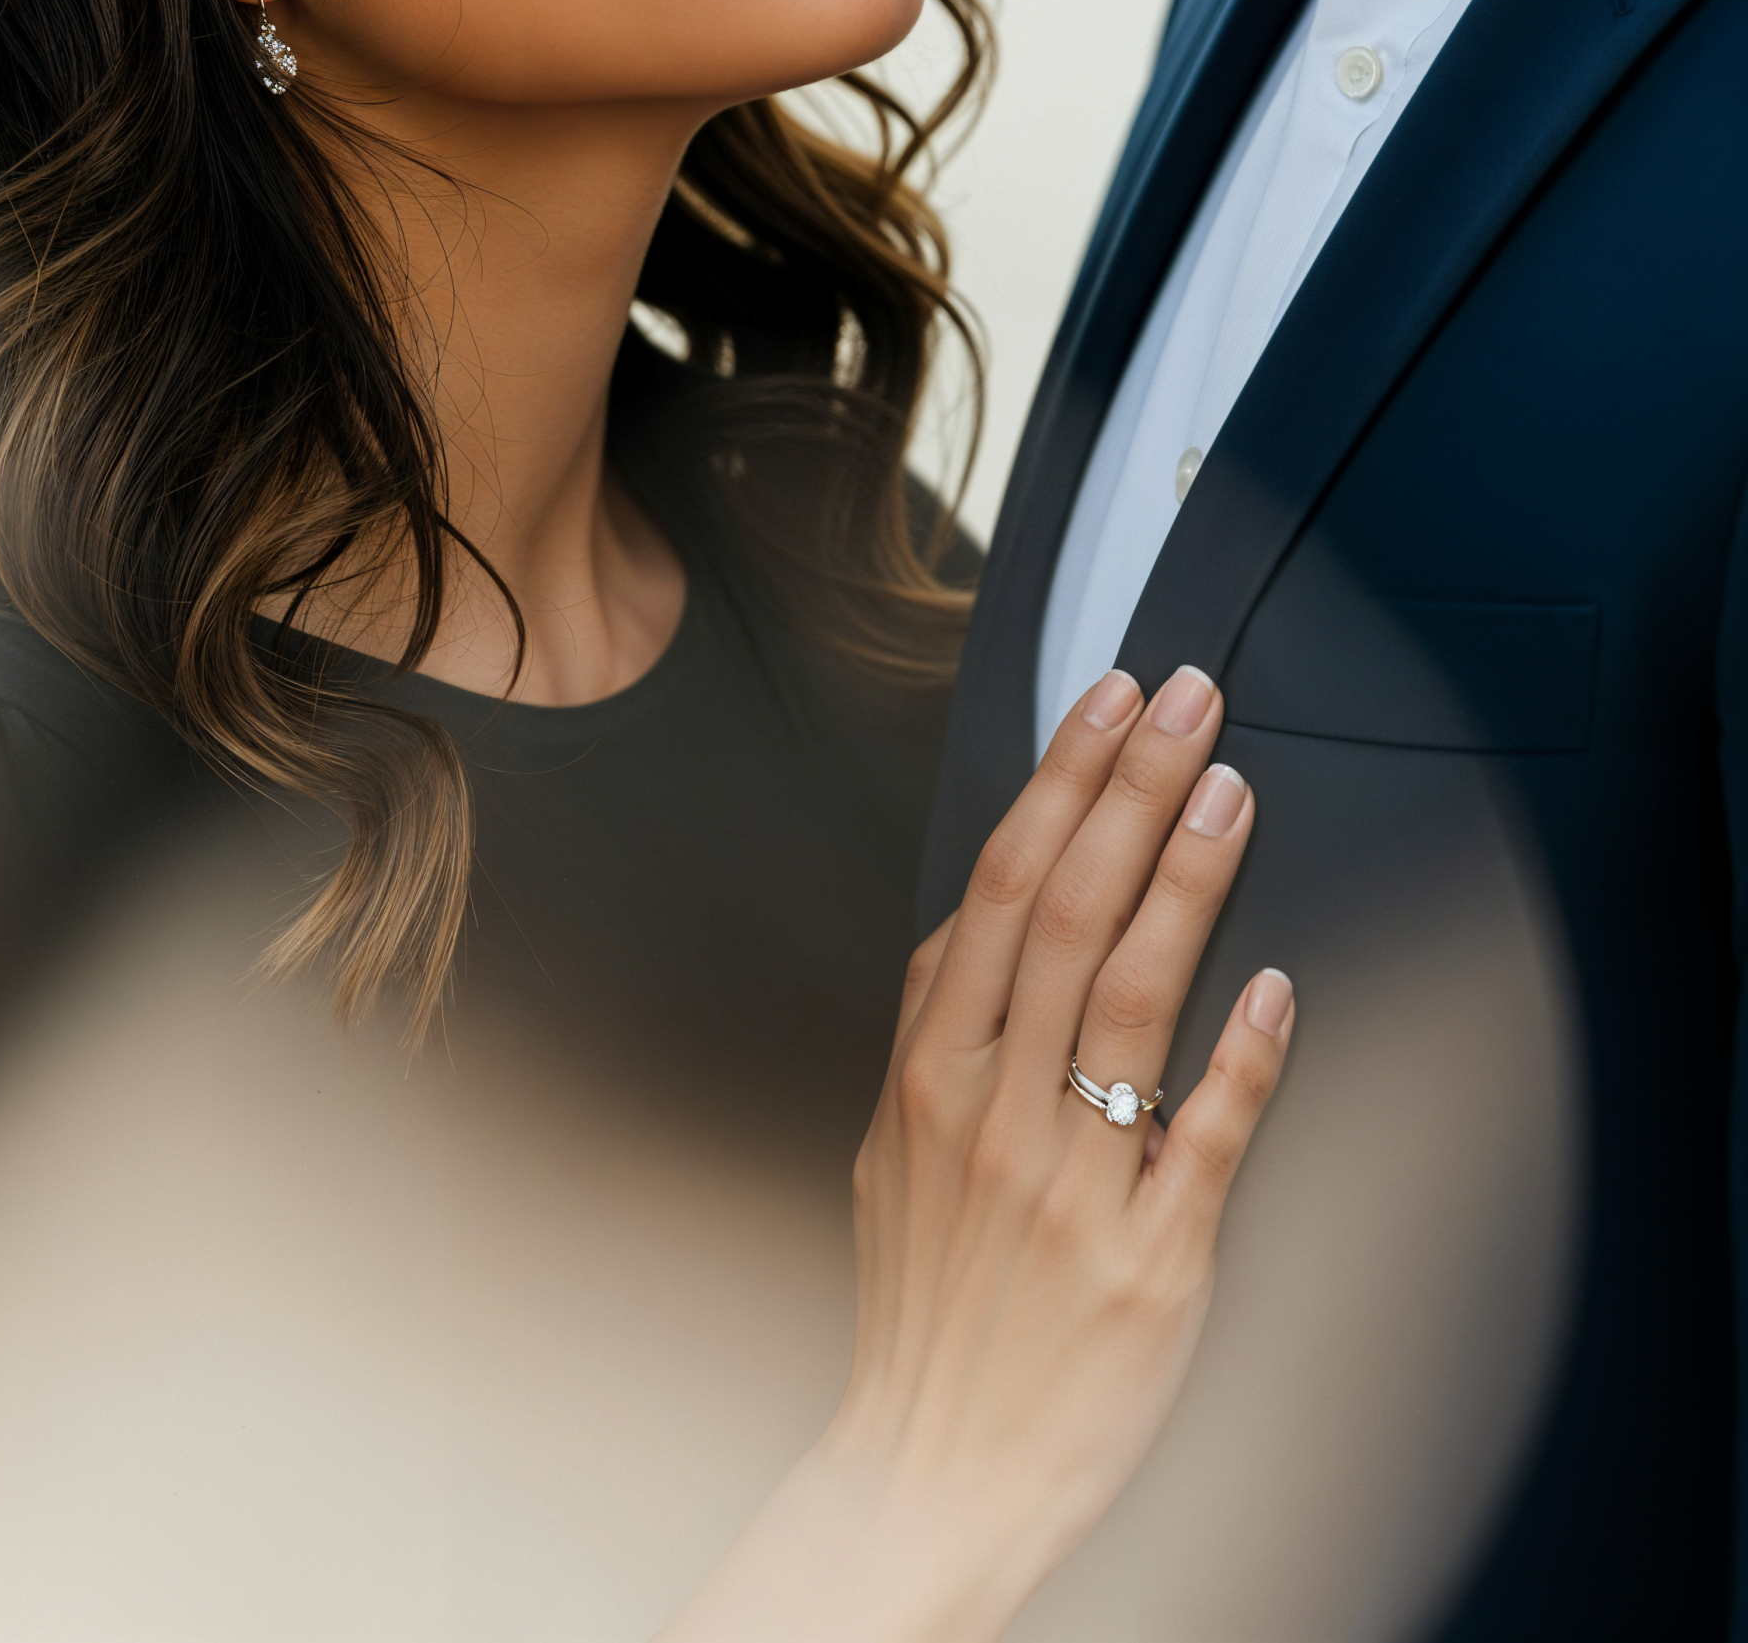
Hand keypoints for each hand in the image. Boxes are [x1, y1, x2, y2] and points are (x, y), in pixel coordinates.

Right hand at [662, 666, 1292, 1642]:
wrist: (932, 1470)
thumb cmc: (927, 1310)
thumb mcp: (891, 1151)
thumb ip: (934, 1030)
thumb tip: (978, 915)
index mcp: (932, 1076)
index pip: (1001, 887)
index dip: (1064, 780)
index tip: (1111, 701)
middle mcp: (998, 1114)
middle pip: (1070, 910)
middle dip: (1136, 787)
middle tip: (1191, 700)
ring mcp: (1075, 1184)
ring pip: (1138, 996)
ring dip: (1191, 878)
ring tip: (1233, 789)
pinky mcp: (1152, 1260)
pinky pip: (1208, 1135)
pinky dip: (1246, 1054)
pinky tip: (1278, 985)